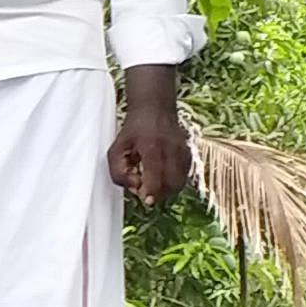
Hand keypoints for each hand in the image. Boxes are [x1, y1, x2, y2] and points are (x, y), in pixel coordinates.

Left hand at [108, 68, 189, 205]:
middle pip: (172, 183)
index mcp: (152, 146)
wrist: (155, 109)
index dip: (152, 192)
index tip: (145, 198)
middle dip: (159, 193)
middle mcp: (171, 149)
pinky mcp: (188, 153)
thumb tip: (134, 187)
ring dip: (167, 189)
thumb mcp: (116, 149)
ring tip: (153, 182)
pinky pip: (184, 175)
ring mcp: (183, 151)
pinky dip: (174, 181)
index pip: (156, 176)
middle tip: (146, 191)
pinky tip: (162, 175)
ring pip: (180, 181)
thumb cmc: (133, 130)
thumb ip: (118, 171)